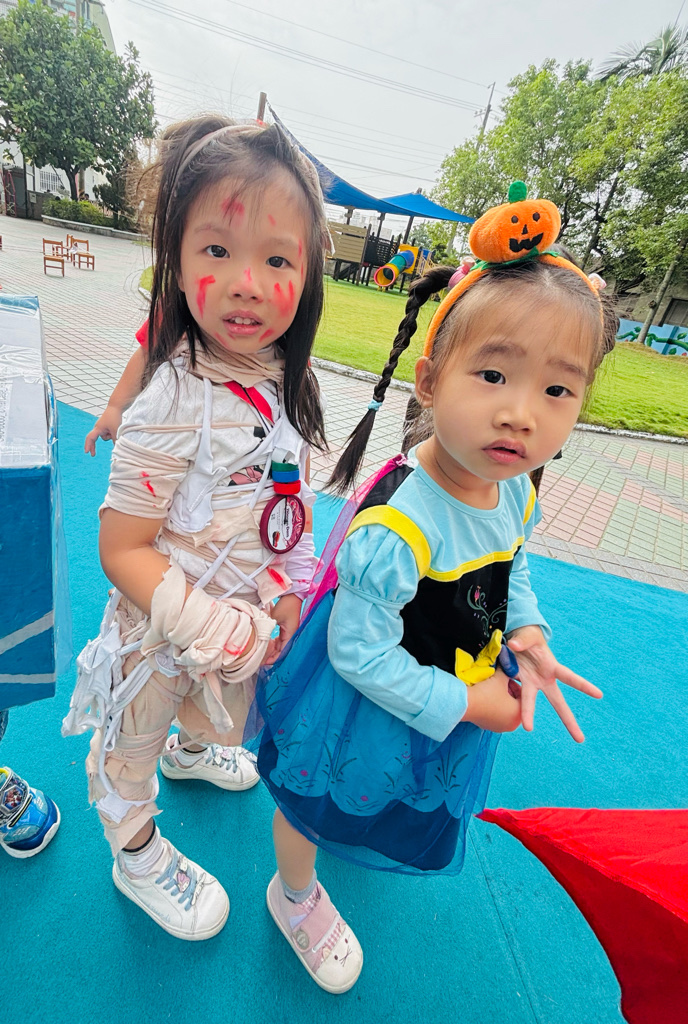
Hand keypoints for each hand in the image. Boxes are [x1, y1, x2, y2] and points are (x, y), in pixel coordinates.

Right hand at [84, 404, 122, 455]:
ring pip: (105, 436)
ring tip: (116, 429)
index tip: (87, 452)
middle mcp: (98, 428)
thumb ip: (115, 440)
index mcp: (98, 428)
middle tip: (93, 455)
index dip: (88, 446)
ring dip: (110, 436)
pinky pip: (108, 433)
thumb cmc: (114, 417)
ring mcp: (102, 426)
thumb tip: (116, 449)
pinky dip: (112, 433)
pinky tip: (116, 428)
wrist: (116, 406)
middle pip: (94, 439)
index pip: (90, 438)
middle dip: (93, 446)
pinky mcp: (106, 425)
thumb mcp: (115, 430)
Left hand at [263, 594, 301, 665]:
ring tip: (264, 653)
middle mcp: (291, 634)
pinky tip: (267, 644)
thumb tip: (259, 634)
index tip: (265, 662)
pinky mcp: (287, 627)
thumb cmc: (285, 605)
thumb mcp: (275, 617)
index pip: (283, 651)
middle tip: (262, 660)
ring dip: (273, 649)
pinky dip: (274, 643)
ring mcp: (289, 631)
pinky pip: (281, 639)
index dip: (274, 658)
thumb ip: (267, 626)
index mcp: (291, 633)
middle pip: (282, 650)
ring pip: (281, 645)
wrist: (292, 594)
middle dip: (273, 655)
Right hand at [463, 668, 521, 733]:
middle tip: (501, 683)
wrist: (466, 704)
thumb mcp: (500, 679)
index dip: (516, 685)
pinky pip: (496, 715)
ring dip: (501, 700)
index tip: (508, 678)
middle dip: (509, 693)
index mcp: (519, 714)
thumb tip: (508, 667)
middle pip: (514, 704)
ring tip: (492, 689)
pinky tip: (486, 697)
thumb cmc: (486, 693)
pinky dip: (494, 706)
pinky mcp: (488, 727)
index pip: (523, 697)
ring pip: (505, 710)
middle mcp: (512, 724)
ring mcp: (500, 728)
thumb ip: (507, 672)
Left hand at [507, 625, 602, 742]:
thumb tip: (513, 646)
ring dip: (528, 715)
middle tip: (580, 740)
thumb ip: (523, 640)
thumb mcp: (528, 635)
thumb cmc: (529, 638)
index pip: (570, 677)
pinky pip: (510, 692)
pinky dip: (504, 694)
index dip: (584, 685)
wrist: (515, 640)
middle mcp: (543, 680)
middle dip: (569, 720)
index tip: (599, 695)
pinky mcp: (516, 683)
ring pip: (529, 702)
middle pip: (558, 702)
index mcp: (552, 668)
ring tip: (528, 729)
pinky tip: (501, 704)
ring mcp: (530, 683)